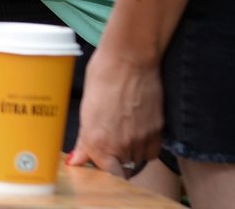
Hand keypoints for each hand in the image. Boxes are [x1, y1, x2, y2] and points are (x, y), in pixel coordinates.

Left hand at [69, 46, 162, 179]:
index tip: (101, 162)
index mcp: (98, 141)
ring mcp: (141, 139)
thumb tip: (77, 161)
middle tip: (111, 139)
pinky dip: (146, 146)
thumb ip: (84, 141)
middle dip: (115, 158)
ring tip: (124, 130)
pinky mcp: (158, 131)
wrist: (130, 58)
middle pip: (122, 168)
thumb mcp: (86, 108)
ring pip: (137, 160)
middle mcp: (121, 145)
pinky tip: (138, 129)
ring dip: (130, 152)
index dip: (105, 170)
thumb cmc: (103, 76)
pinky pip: (152, 151)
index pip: (108, 175)